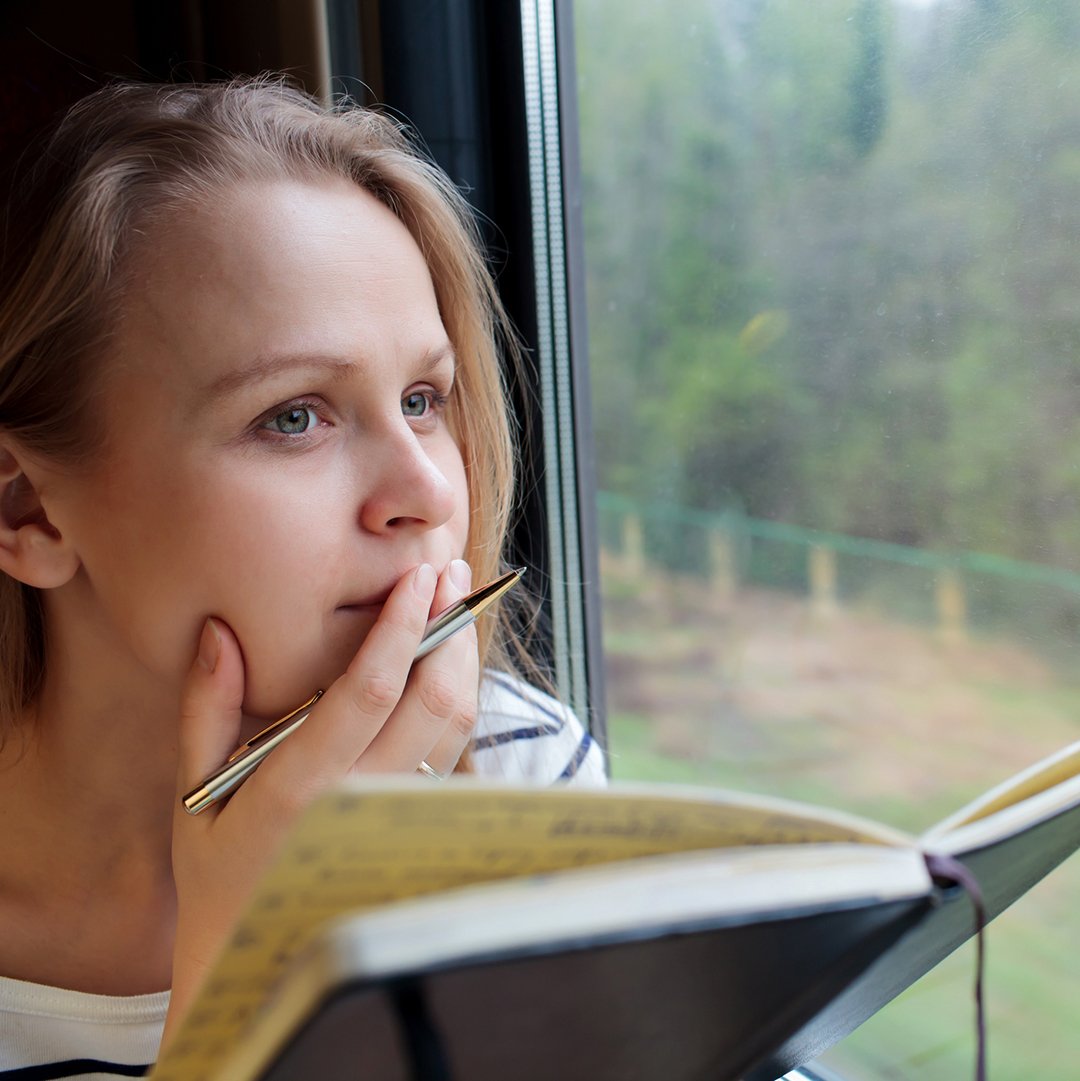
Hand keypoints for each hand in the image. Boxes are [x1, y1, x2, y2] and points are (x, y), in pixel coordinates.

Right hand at [164, 560, 477, 1043]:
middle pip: (434, 700)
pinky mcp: (418, 824)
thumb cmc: (218, 868)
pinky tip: (448, 660)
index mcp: (298, 787)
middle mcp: (361, 801)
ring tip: (456, 604)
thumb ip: (205, 709)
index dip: (402, 627)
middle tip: (450, 571)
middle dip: (450, 627)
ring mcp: (398, 817)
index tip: (419, 576)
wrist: (256, 952)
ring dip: (464, 658)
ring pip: (456, 725)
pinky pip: (454, 750)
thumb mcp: (194, 790)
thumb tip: (220, 630)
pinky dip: (459, 696)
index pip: (370, 691)